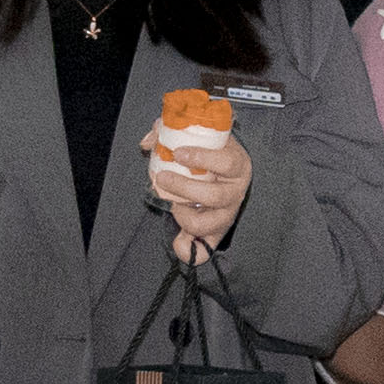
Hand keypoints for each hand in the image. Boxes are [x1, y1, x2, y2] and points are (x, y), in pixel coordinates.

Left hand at [151, 130, 250, 257]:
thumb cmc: (212, 154)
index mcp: (237, 165)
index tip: (179, 153)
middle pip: (214, 196)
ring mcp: (227, 213)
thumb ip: (171, 133)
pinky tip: (178, 242)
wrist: (226, 172)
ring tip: (171, 203)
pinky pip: (207, 248)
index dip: (202, 158)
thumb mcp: (199, 139)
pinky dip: (191, 250)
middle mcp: (236, 191)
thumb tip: (147, 142)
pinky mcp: (218, 232)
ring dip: (184, 215)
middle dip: (183, 188)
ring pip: (209, 222)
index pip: (226, 162)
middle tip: (162, 178)